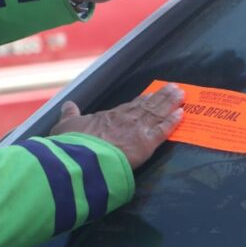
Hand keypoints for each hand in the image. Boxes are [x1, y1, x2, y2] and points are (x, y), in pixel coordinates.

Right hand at [50, 83, 184, 168]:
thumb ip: (69, 116)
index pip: (129, 107)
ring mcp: (137, 129)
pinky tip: (182, 114)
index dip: (140, 101)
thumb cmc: (72, 144)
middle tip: (174, 88)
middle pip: (147, 106)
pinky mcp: (146, 143)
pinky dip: (173, 122)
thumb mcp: (64, 127)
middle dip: (161, 97)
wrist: (83, 158)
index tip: (149, 95)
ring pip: (157, 113)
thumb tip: (68, 105)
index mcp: (107, 116)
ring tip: (181, 94)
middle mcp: (125, 119)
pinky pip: (163, 130)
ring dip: (170, 103)